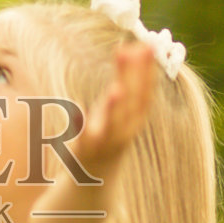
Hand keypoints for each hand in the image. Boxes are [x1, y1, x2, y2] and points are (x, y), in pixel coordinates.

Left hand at [74, 42, 154, 174]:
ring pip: (112, 124)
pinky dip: (80, 123)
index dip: (147, 69)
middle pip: (132, 103)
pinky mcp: (85, 150)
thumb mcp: (118, 104)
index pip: (145, 90)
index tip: (147, 45)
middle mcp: (125, 129)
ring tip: (116, 89)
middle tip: (132, 52)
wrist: (96, 177)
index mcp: (134, 117)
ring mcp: (106, 141)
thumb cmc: (108, 132)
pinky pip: (83, 137)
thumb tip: (133, 45)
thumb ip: (125, 77)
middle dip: (133, 78)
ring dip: (115, 108)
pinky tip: (76, 106)